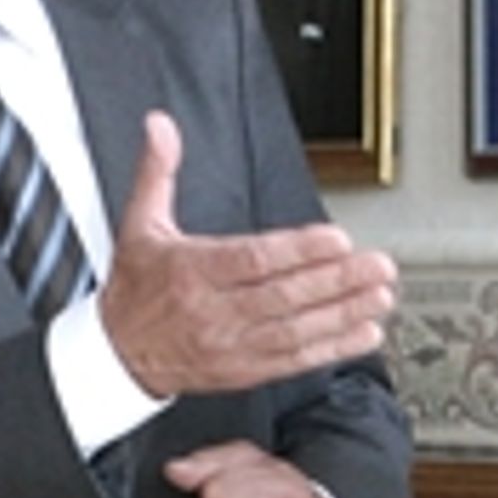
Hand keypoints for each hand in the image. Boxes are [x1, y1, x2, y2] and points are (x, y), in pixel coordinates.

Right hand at [100, 112, 394, 396]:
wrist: (117, 355)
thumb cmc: (135, 289)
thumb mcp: (138, 224)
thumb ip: (157, 171)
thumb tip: (160, 126)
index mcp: (191, 271)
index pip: (252, 260)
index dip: (297, 252)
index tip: (336, 239)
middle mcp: (214, 311)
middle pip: (283, 296)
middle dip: (336, 281)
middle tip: (377, 265)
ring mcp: (232, 345)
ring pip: (295, 330)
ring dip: (343, 313)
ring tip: (380, 295)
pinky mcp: (245, 371)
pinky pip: (294, 360)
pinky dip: (333, 349)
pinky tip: (365, 333)